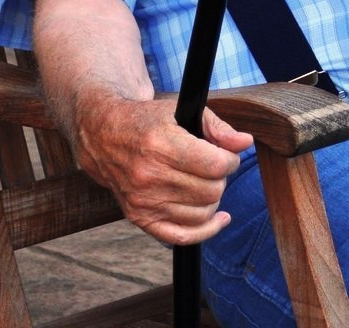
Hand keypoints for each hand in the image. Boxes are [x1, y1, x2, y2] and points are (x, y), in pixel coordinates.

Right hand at [72, 96, 253, 244]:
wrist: (104, 136)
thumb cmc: (147, 121)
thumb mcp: (183, 112)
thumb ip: (218, 128)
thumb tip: (245, 143)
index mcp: (160, 145)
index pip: (216, 165)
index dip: (230, 159)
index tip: (226, 154)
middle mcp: (149, 176)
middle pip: (211, 190)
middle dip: (220, 177)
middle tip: (212, 165)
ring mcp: (143, 201)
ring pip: (202, 213)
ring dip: (212, 198)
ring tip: (204, 181)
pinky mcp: (139, 217)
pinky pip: (181, 237)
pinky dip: (205, 231)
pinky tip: (219, 218)